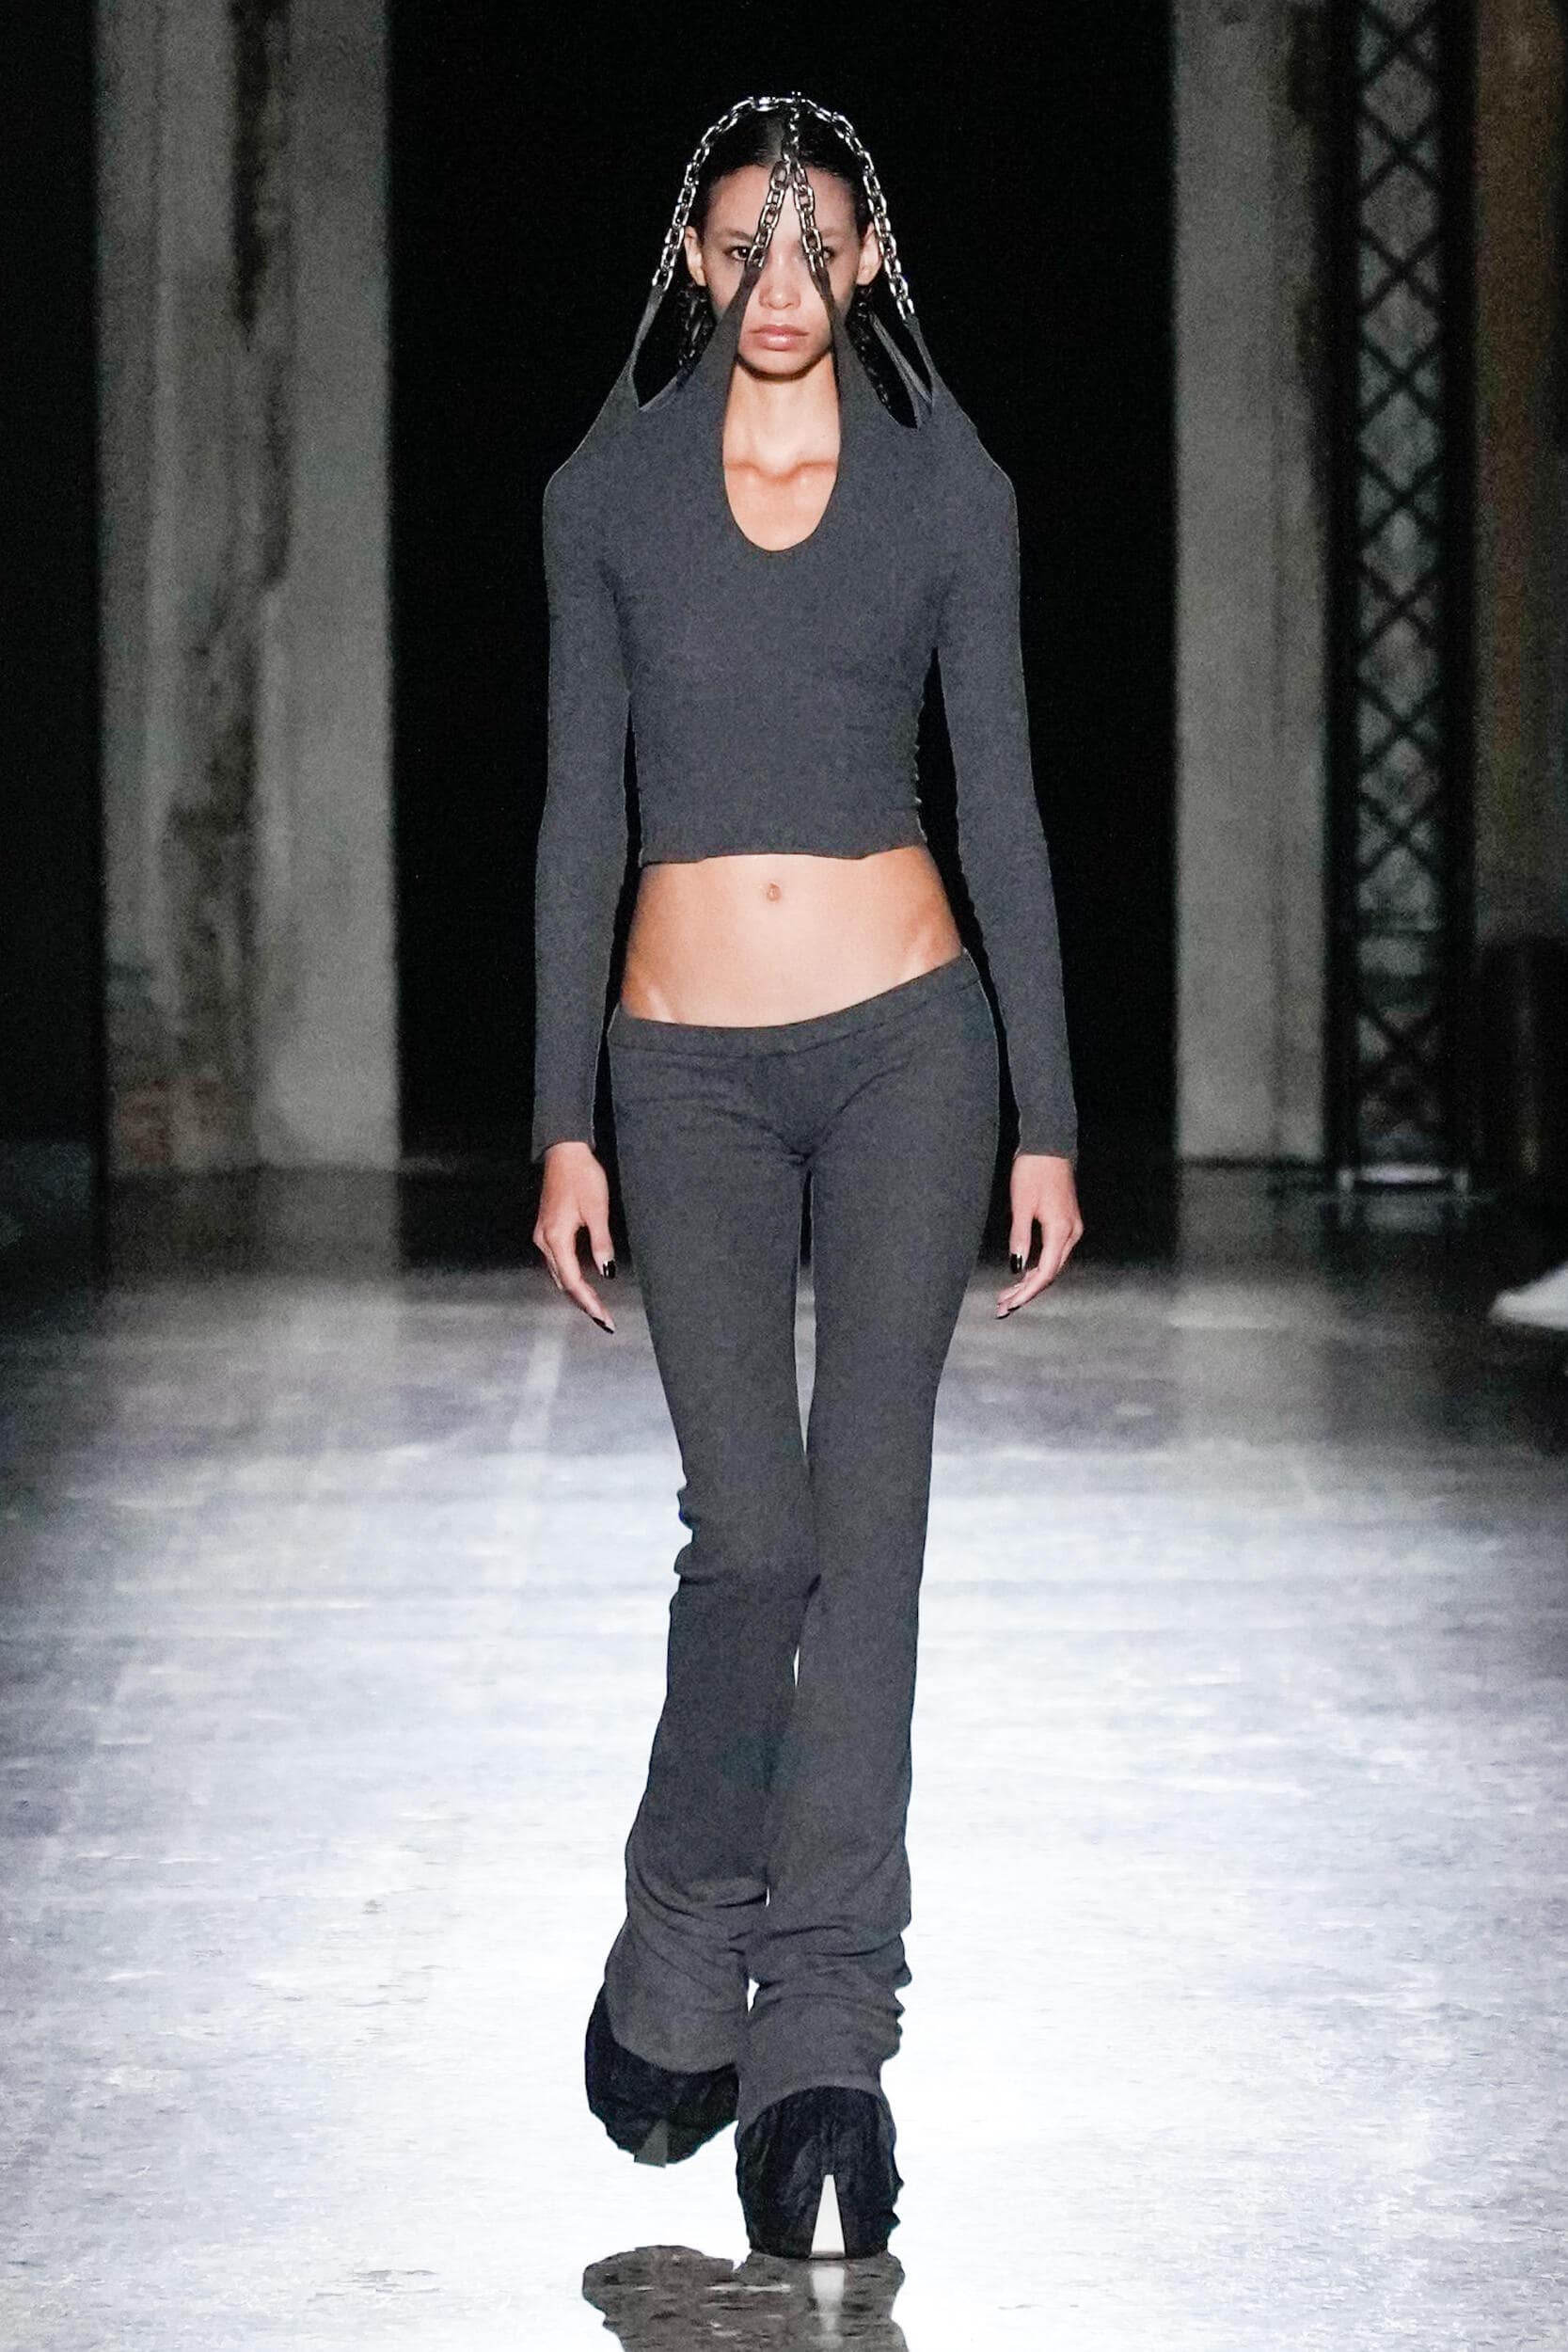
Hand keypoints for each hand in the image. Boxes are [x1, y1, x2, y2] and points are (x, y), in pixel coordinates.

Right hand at [533, 1142, 615, 1331]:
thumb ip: (601, 1243)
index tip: (605, 1318)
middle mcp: (544, 1241)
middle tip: (604, 1320)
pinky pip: (557, 1263)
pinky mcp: (546, 1230)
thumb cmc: (582, 1177)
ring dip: (576, 1293)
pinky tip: (582, 1284)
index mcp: (556, 1238)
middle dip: (583, 1303)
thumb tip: (606, 1272)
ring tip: (596, 1308)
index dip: (589, 1302)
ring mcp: (543, 1236)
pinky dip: (570, 1278)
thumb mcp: (597, 1210)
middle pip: (563, 1282)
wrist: (564, 1152)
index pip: (572, 1281)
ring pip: (559, 1275)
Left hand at [997, 1152, 1082, 1316]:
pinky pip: (1054, 1253)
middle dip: (1027, 1291)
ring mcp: (1071, 1228)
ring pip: (1052, 1264)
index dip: (1028, 1291)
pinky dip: (1037, 1266)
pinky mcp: (1066, 1222)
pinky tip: (1022, 1274)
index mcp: (1061, 1230)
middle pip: (1050, 1272)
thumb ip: (1020, 1238)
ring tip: (1009, 1295)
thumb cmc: (1034, 1171)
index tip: (1011, 1304)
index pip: (1045, 1272)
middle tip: (1003, 1305)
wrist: (1049, 1145)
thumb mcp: (1021, 1205)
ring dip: (1031, 1281)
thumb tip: (1016, 1267)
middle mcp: (1071, 1233)